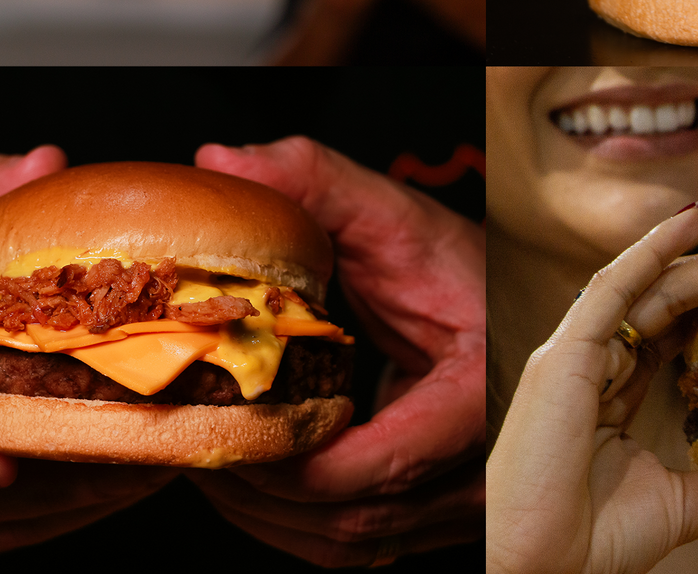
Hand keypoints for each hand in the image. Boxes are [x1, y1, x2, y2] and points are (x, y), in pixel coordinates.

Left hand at [185, 137, 484, 565]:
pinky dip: (292, 522)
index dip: (284, 458)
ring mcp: (458, 502)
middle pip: (349, 520)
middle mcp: (476, 469)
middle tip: (186, 440)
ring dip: (266, 514)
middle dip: (256, 489)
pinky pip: (356, 543)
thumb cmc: (461, 264)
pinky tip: (248, 479)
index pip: (370, 468)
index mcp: (475, 400)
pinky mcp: (431, 512)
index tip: (220, 421)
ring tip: (203, 459)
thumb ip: (314, 179)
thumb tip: (222, 161)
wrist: (511, 301)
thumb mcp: (393, 213)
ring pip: (348, 544)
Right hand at [488, 207, 697, 573]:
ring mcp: (578, 353)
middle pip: (677, 298)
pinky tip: (689, 224)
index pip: (686, 328)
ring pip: (655, 286)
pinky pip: (612, 288)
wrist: (549, 567)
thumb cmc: (599, 541)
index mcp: (617, 391)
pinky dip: (650, 252)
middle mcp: (597, 363)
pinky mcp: (565, 354)